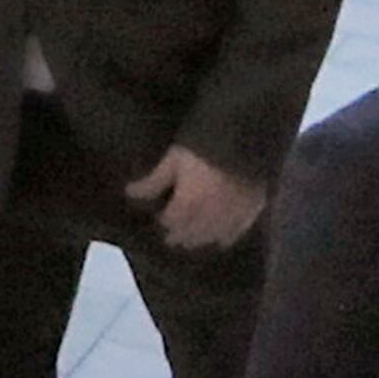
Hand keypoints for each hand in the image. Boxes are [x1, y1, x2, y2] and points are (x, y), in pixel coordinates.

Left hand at [126, 144, 266, 256]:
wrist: (243, 138)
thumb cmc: (202, 147)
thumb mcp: (173, 160)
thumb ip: (153, 182)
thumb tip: (129, 193)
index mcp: (187, 206)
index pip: (170, 223)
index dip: (163, 220)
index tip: (160, 215)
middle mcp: (207, 220)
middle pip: (189, 236)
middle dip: (179, 234)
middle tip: (173, 231)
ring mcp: (230, 220)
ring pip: (210, 239)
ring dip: (199, 239)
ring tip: (193, 234)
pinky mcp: (249, 215)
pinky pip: (234, 235)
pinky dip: (223, 238)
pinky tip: (219, 236)